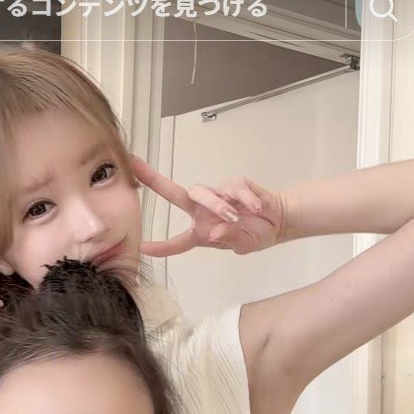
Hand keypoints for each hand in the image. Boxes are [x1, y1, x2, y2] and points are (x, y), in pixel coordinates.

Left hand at [132, 156, 282, 256]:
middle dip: (153, 180)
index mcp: (202, 232)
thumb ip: (228, 239)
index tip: (143, 248)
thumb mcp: (243, 246)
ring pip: (203, 193)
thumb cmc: (256, 235)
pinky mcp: (233, 184)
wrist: (279, 220)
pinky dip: (245, 200)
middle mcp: (204, 212)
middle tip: (134, 164)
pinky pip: (233, 188)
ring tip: (236, 216)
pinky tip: (256, 208)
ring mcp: (218, 195)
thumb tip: (213, 232)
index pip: (178, 242)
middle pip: (175, 194)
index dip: (161, 247)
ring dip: (217, 205)